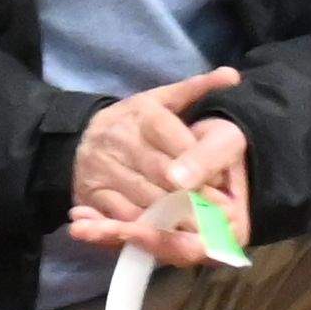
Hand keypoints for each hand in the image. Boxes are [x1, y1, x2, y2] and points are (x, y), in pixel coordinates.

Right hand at [62, 65, 253, 263]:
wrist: (78, 140)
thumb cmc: (131, 122)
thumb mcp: (161, 99)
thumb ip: (196, 89)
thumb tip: (233, 76)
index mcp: (144, 115)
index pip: (180, 143)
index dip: (202, 166)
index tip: (224, 183)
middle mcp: (123, 140)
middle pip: (166, 175)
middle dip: (195, 196)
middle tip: (221, 214)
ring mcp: (106, 169)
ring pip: (148, 198)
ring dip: (177, 217)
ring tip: (205, 230)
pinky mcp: (95, 194)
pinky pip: (125, 216)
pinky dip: (149, 228)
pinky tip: (171, 234)